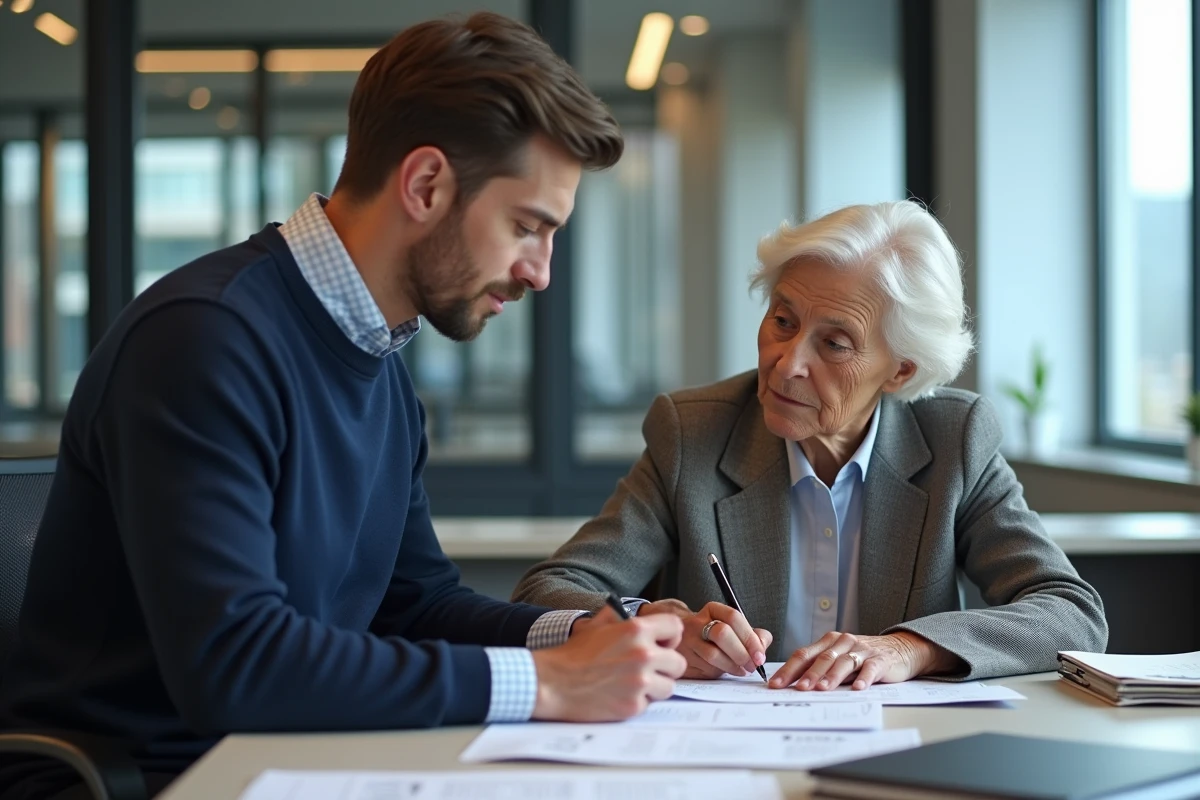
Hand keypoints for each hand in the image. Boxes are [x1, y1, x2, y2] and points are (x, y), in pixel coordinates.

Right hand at [532, 605, 685, 720]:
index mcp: (636, 630)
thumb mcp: (596, 626)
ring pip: (668, 687)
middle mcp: (643, 654)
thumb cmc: (573, 654)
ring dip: (654, 687)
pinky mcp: (633, 705)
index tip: (661, 645)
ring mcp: (640, 682)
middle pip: (678, 663)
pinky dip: (637, 702)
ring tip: (632, 684)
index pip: (675, 628)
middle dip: (664, 667)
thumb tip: (626, 613)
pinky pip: (649, 705)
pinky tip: (619, 695)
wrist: (553, 682)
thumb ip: (617, 617)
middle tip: (646, 669)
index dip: (669, 638)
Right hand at [640, 599, 772, 679]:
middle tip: (752, 665)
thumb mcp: (731, 628)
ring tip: (741, 670)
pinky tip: (724, 671)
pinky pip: (704, 669)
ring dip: (732, 666)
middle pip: (722, 634)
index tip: (760, 655)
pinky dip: (719, 673)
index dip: (750, 638)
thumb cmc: (712, 635)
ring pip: (713, 655)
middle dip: (742, 653)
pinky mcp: (682, 659)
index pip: (734, 617)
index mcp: (712, 610)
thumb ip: (751, 634)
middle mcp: (696, 622)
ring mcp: (686, 641)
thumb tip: (762, 646)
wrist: (678, 638)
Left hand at [769, 630, 959, 690]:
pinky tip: (857, 688)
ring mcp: (862, 650)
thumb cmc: (863, 657)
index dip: (789, 669)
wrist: (900, 648)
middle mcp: (843, 643)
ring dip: (831, 677)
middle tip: (797, 689)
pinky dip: (863, 678)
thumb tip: (793, 686)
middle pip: (821, 658)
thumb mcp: (840, 658)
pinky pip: (870, 668)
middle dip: (808, 674)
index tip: (775, 684)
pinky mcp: (880, 659)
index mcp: (829, 642)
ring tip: (822, 689)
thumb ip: (821, 668)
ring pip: (843, 662)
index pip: (804, 655)